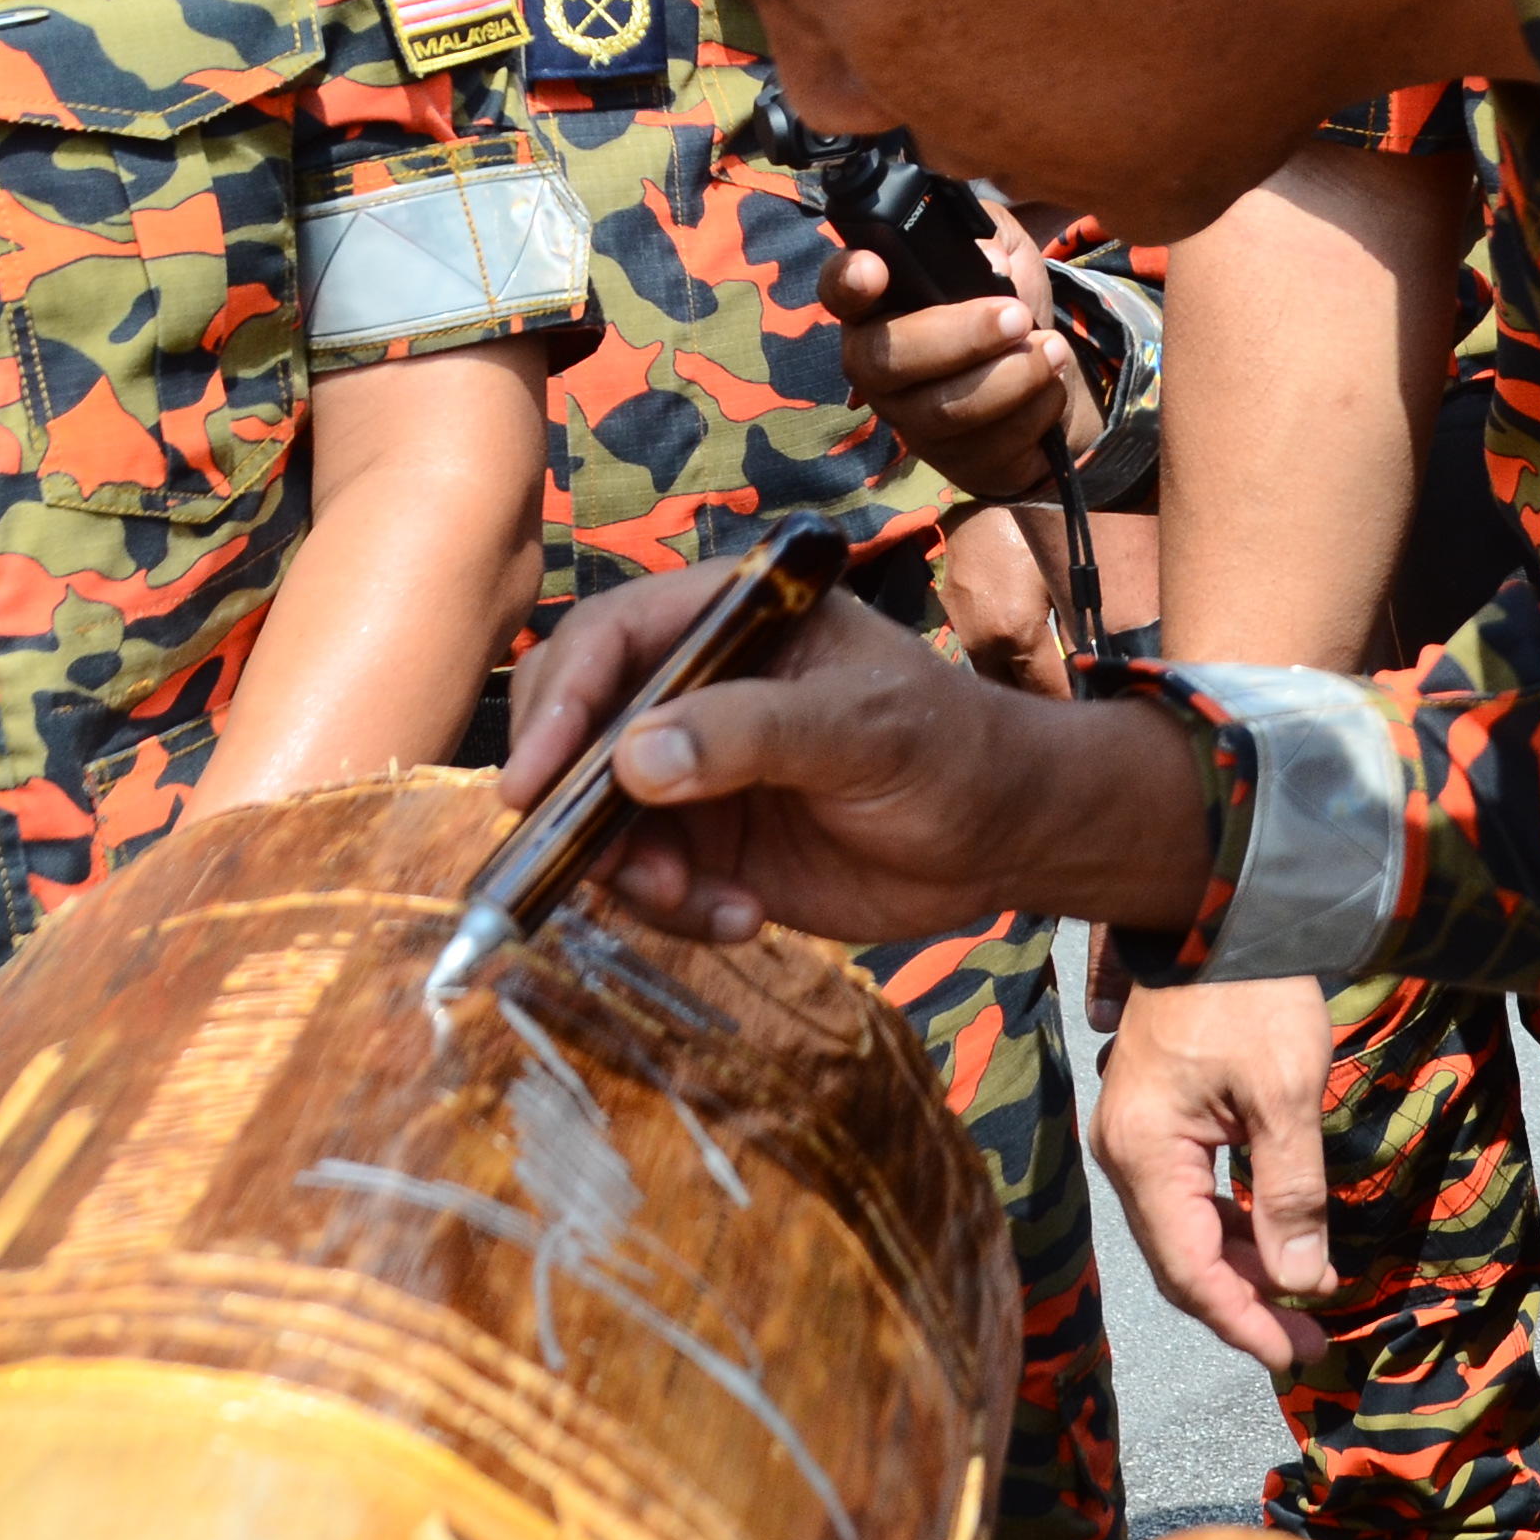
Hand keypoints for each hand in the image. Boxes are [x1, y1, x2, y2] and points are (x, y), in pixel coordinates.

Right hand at [492, 567, 1217, 944]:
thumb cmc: (950, 748)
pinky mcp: (707, 846)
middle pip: (578, 730)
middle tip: (594, 862)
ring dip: (629, 872)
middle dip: (573, 802)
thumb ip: (753, 734)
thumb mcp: (863, 728)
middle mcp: (694, 690)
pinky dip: (676, 909)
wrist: (1003, 836)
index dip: (559, 704)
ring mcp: (693, 770)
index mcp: (729, 621)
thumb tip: (634, 760)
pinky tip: (744, 919)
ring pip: (600, 819)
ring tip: (698, 901)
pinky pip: (648, 881)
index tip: (536, 780)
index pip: (609, 641)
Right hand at [833, 193, 1102, 504]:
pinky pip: (988, 442)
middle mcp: (876, 363)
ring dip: (1010, 376)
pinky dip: (1034, 408)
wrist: (1049, 375)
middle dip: (958, 336)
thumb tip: (989, 257)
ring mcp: (909, 418)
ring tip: (1055, 349)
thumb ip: (991, 237)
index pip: (839, 289)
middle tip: (1017, 316)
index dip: (847, 280)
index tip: (873, 269)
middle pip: (886, 359)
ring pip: (943, 408)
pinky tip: (1052, 385)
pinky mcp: (951, 460)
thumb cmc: (1007, 304)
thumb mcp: (1006, 251)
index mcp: (879, 303)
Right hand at [935, 508, 1076, 699]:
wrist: (989, 488)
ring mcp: (958, 628)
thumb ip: (1079, 632)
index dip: (1074, 707)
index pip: (1049, 695)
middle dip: (1043, 703)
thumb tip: (1095, 668)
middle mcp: (980, 642)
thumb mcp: (1068, 580)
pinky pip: (977, 652)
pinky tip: (1019, 656)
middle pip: (1014, 696)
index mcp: (1014, 635)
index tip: (1093, 714)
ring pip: (991, 678)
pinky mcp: (948, 612)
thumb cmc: (1038, 529)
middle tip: (1075, 701)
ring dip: (1017, 684)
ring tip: (1048, 683)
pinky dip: (1000, 661)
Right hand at [1099, 978, 1336, 1369]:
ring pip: (1189, 1231)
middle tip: (1311, 1342)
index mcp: (1146, 1152)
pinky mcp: (1159, 1123)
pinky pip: (1194, 1197)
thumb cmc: (1252, 993)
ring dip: (1247, 1268)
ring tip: (1309, 1300)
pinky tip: (1283, 1242)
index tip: (1296, 1352)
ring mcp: (1138, 1138)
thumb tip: (1298, 1280)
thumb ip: (1290, 1192)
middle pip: (1183, 1260)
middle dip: (1248, 1305)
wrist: (1219, 913)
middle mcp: (1128, 1154)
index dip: (1244, 1320)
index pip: (1191, 1269)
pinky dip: (1238, 1225)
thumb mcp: (1287, 1092)